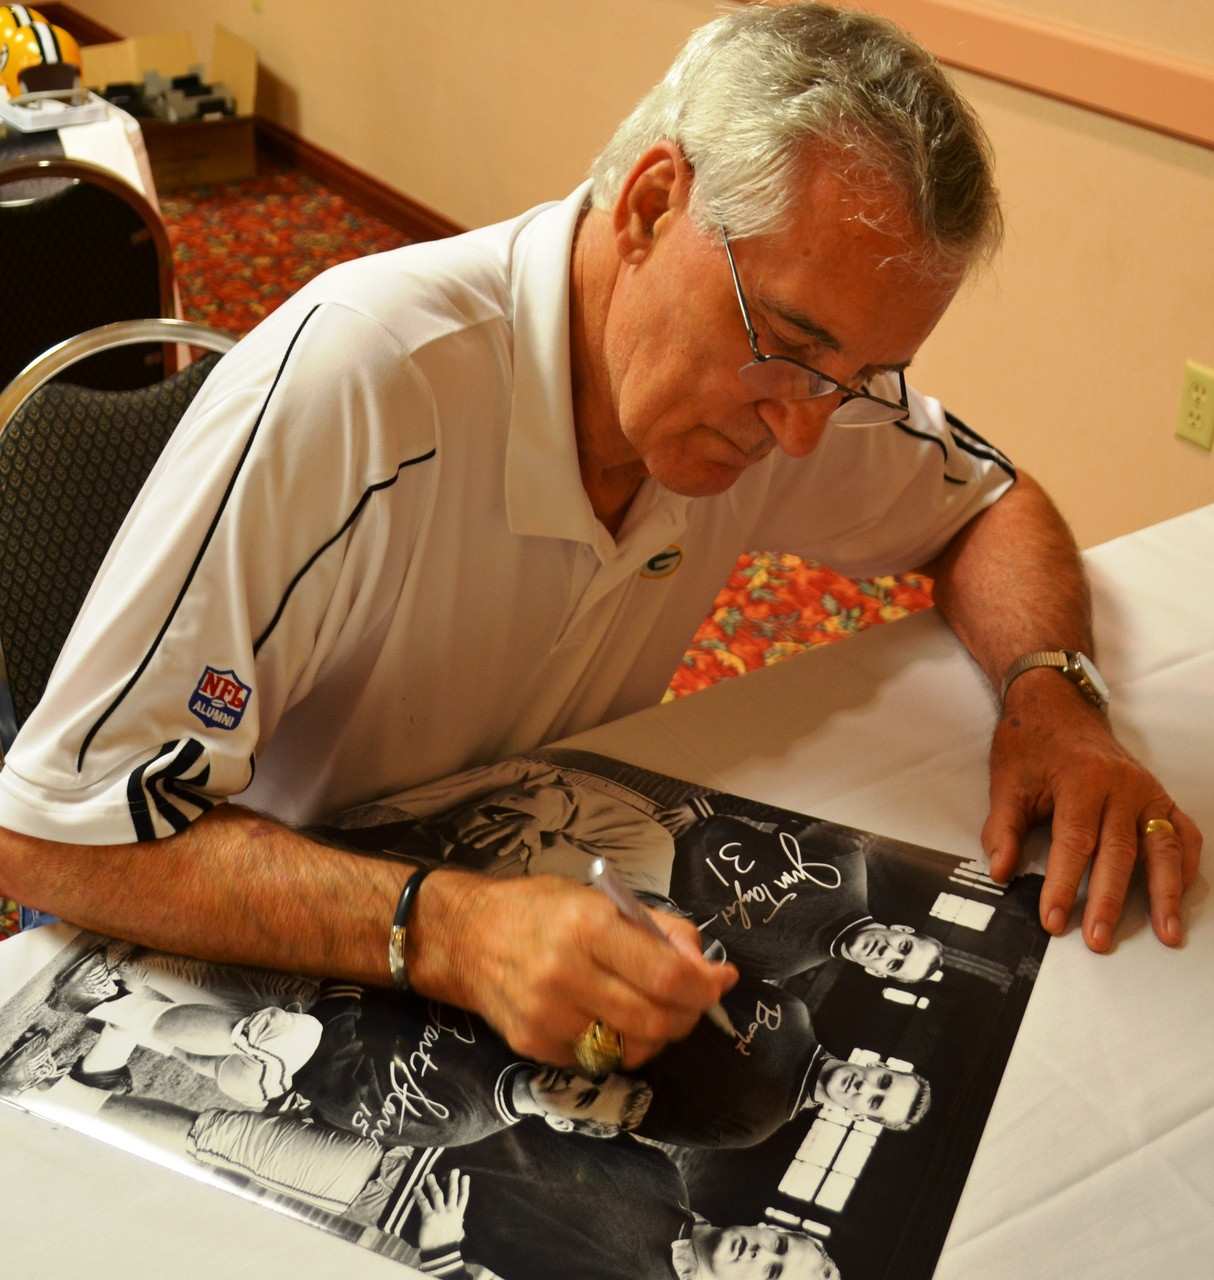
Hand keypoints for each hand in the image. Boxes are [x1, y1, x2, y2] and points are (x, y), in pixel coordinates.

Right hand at [407, 868, 737, 1067]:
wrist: (465, 938)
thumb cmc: (538, 909)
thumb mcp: (599, 899)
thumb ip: (658, 928)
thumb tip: (707, 965)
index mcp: (587, 927)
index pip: (666, 975)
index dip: (705, 986)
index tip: (720, 981)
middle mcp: (565, 975)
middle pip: (656, 1021)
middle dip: (687, 1015)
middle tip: (690, 999)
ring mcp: (547, 1017)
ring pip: (633, 1050)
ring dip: (656, 1035)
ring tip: (650, 1008)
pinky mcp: (534, 1046)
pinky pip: (599, 1062)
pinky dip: (618, 1045)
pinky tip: (609, 1018)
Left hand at [414, 1169, 469, 1252]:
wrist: (440, 1253)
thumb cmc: (449, 1244)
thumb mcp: (458, 1232)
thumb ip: (459, 1224)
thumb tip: (462, 1221)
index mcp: (458, 1215)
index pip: (463, 1197)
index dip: (465, 1186)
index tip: (465, 1176)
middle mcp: (450, 1211)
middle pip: (452, 1191)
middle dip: (453, 1180)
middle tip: (454, 1170)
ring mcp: (440, 1212)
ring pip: (437, 1193)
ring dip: (433, 1183)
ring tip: (430, 1175)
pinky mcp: (429, 1216)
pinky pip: (423, 1202)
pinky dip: (419, 1194)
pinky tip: (416, 1188)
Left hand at [984, 674, 1201, 950]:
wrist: (1056, 705)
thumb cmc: (1029, 744)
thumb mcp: (1007, 781)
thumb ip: (1003, 828)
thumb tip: (1000, 871)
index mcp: (1081, 779)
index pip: (1075, 844)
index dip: (1062, 885)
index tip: (1052, 920)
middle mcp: (1122, 785)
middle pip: (1119, 852)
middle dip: (1107, 900)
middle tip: (1098, 940)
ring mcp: (1147, 790)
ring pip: (1162, 847)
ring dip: (1164, 894)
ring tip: (1166, 934)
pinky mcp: (1160, 794)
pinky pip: (1183, 833)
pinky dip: (1185, 866)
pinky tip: (1180, 896)